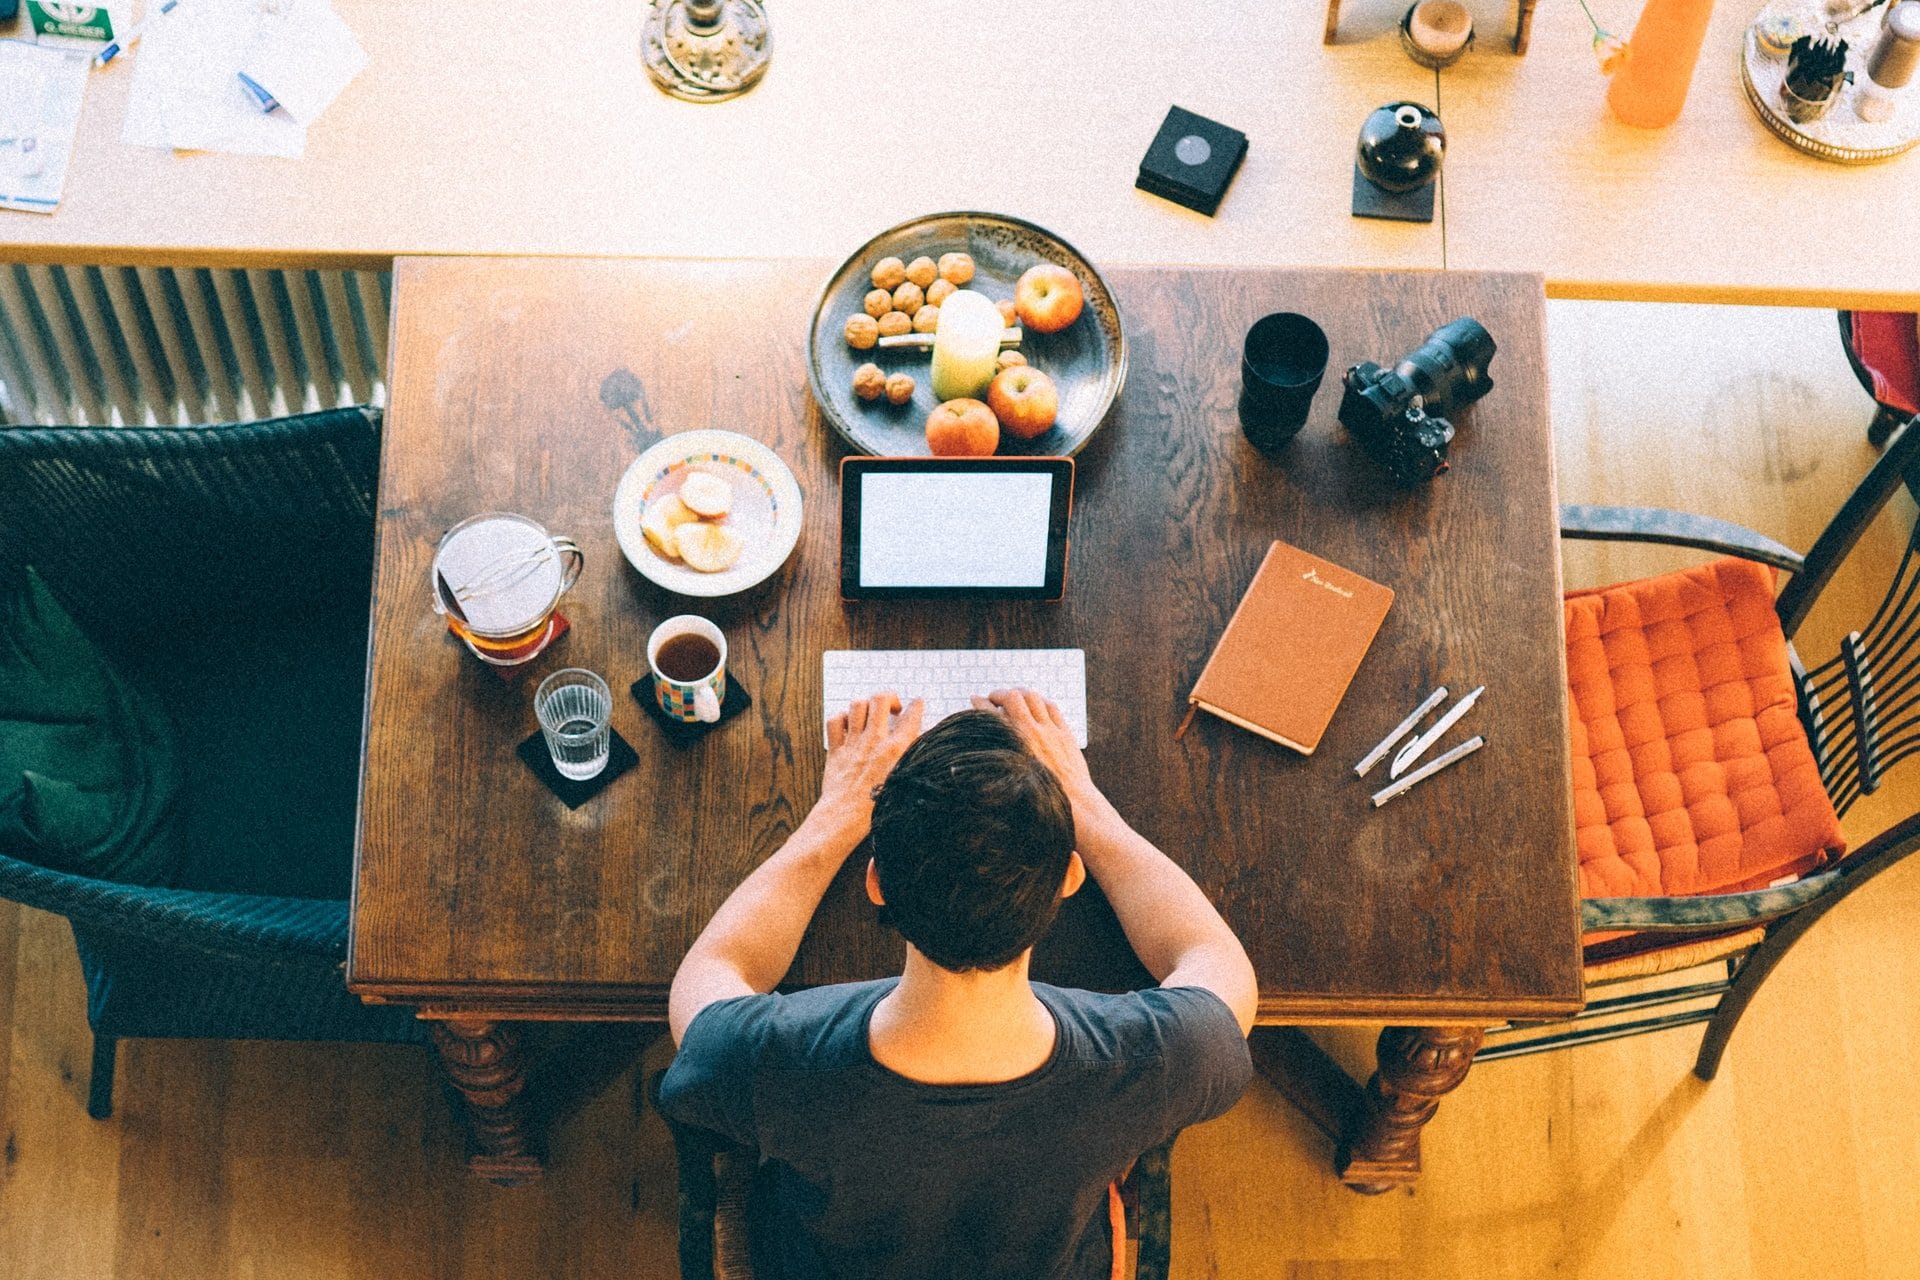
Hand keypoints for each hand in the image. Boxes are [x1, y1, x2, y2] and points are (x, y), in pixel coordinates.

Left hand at [816, 692, 924, 835]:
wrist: (845, 818)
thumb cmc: (876, 809)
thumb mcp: (905, 782)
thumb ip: (912, 761)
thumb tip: (917, 747)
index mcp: (896, 749)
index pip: (911, 716)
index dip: (916, 706)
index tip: (917, 703)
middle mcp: (874, 741)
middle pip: (881, 699)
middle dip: (889, 697)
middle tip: (892, 707)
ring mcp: (853, 743)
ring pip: (857, 705)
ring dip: (866, 705)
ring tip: (870, 713)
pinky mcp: (836, 750)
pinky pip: (835, 721)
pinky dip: (841, 718)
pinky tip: (848, 724)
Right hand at [971, 689, 1100, 811]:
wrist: (1074, 805)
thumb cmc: (1040, 802)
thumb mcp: (1008, 786)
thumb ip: (994, 768)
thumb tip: (972, 769)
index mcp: (1013, 745)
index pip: (990, 714)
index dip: (979, 703)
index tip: (975, 699)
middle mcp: (1030, 733)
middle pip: (1012, 697)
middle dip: (1000, 694)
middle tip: (994, 698)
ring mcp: (1050, 731)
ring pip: (1033, 698)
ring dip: (1021, 693)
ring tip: (1014, 696)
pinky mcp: (1065, 734)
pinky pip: (1053, 708)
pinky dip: (1042, 702)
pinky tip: (1038, 704)